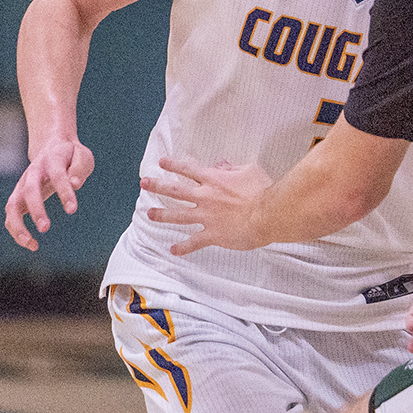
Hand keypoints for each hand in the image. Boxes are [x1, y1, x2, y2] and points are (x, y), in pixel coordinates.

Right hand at [4, 138, 94, 250]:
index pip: (57, 176)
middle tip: (45, 228)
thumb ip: (79, 169)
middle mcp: (32, 172)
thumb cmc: (70, 155)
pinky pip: (12, 215)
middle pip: (29, 190)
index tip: (72, 210)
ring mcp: (22, 185)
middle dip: (36, 210)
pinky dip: (17, 231)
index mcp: (51, 160)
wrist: (51, 146)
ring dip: (18, 225)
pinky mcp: (19, 197)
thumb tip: (74, 183)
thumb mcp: (82, 155)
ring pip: (13, 205)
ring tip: (31, 243)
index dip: (64, 192)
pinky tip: (32, 245)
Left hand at [141, 157, 272, 253]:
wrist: (268, 214)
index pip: (188, 169)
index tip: (161, 162)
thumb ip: (232, 168)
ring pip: (178, 215)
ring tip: (150, 214)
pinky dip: (183, 247)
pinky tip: (173, 250)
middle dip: (158, 186)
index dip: (174, 165)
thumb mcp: (250, 170)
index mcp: (214, 179)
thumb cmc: (263, 191)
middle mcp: (205, 197)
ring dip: (163, 215)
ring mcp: (206, 217)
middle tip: (144, 184)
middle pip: (175, 190)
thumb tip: (221, 164)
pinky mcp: (212, 235)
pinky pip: (194, 242)